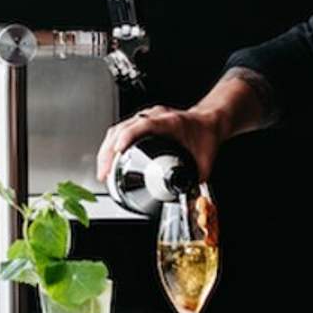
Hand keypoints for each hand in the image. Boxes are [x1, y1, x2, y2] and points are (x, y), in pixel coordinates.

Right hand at [94, 105, 221, 186]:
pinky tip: (109, 160)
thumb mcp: (205, 160)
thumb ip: (195, 179)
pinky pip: (120, 130)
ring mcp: (147, 117)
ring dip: (107, 149)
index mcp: (171, 122)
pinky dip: (111, 145)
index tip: (119, 150)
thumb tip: (186, 196)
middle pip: (124, 127)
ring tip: (104, 170)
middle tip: (106, 172)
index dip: (129, 136)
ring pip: (118, 128)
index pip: (144, 124)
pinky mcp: (141, 123)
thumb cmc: (206, 135)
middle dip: (110, 151)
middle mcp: (156, 116)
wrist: (209, 122)